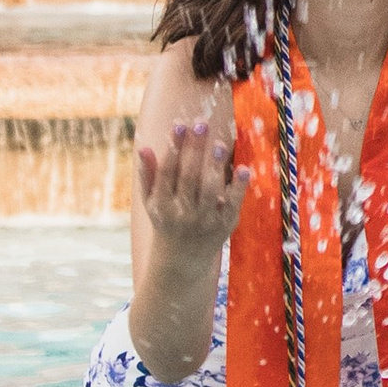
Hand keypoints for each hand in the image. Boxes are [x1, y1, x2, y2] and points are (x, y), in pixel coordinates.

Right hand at [137, 106, 243, 245]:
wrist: (181, 261)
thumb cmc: (165, 222)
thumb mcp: (151, 202)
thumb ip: (148, 174)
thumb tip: (144, 146)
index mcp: (161, 205)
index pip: (167, 171)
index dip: (173, 147)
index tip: (179, 124)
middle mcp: (181, 213)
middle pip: (189, 177)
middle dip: (194, 150)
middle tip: (201, 124)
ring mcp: (204, 221)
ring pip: (210, 190)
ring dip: (215, 166)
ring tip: (219, 143)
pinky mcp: (224, 226)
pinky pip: (233, 204)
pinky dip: (238, 187)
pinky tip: (243, 168)